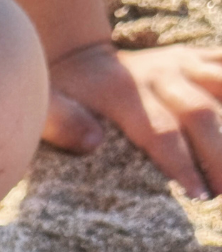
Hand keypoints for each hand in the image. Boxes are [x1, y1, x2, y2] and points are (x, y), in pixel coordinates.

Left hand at [44, 41, 221, 198]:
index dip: (182, 163)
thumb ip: (63, 124)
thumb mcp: (47, 107)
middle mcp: (161, 75)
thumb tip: (91, 142)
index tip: (199, 195)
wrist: (78, 56)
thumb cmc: (60, 94)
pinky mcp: (196, 58)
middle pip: (201, 115)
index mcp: (125, 94)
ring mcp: (182, 64)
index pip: (160, 132)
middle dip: (220, 155)